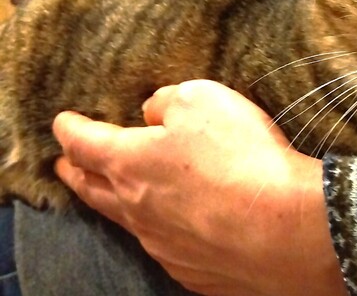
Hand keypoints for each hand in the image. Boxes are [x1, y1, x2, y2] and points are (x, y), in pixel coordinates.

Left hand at [53, 80, 346, 295]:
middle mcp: (136, 208)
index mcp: (131, 162)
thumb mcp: (204, 99)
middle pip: (92, 189)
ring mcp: (163, 244)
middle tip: (64, 165)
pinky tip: (175, 226)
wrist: (283, 229)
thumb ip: (169, 100)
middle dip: (75, 172)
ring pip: (127, 220)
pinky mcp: (192, 270)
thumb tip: (154, 112)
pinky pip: (165, 245)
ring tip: (114, 194)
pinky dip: (160, 230)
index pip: (85, 143)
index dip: (70, 129)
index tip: (61, 123)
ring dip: (116, 202)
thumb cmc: (240, 157)